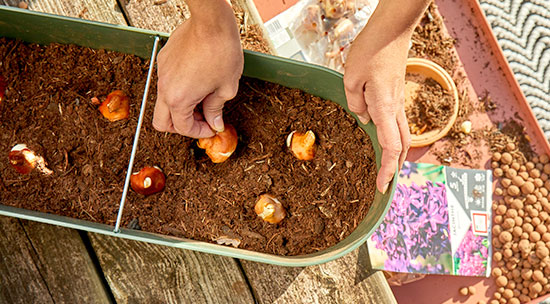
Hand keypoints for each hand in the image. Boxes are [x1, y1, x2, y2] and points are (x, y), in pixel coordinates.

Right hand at [153, 2, 242, 137]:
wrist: (212, 22)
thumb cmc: (221, 52)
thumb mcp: (225, 87)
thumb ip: (216, 109)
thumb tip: (215, 123)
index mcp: (178, 99)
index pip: (183, 127)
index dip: (199, 132)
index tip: (211, 128)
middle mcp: (164, 87)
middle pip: (161, 121)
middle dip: (181, 126)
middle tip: (201, 121)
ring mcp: (161, 72)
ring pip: (163, 101)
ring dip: (180, 107)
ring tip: (203, 99)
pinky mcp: (163, 59)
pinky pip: (166, 82)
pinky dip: (179, 89)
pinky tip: (197, 80)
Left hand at [344, 22, 413, 193]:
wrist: (392, 31)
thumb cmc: (371, 51)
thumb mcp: (351, 77)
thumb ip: (355, 103)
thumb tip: (363, 119)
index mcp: (384, 107)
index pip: (391, 147)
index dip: (388, 169)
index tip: (383, 187)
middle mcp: (395, 108)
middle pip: (402, 146)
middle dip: (394, 167)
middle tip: (384, 183)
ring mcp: (399, 101)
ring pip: (402, 135)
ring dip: (395, 155)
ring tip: (384, 168)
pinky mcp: (397, 95)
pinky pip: (397, 123)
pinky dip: (393, 138)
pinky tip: (382, 140)